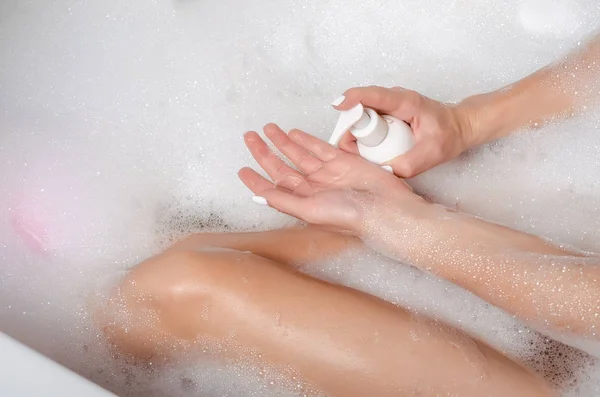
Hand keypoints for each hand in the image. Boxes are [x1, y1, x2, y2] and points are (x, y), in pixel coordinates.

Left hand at [238, 123, 417, 232]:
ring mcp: (326, 173)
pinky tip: (292, 133)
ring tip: (267, 129)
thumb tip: (258, 195)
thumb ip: (283, 201)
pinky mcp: (341, 161)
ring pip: (298, 154)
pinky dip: (305, 140)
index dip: (256, 180)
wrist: (384, 207)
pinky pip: (318, 148)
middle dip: (264, 153)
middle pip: (282, 167)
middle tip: (248, 137)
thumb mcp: (309, 210)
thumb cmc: (348, 216)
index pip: (273, 189)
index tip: (242, 170)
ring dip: (281, 142)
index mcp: (303, 202)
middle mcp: (312, 188)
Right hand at [334, 86, 474, 177]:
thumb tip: (384, 171)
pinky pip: (367, 122)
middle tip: (352, 151)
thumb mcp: (433, 154)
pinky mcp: (385, 113)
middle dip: (350, 127)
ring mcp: (388, 105)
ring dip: (356, 134)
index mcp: (405, 102)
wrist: (460, 126)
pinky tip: (367, 151)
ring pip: (361, 115)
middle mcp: (393, 98)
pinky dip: (363, 136)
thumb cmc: (450, 134)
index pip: (374, 95)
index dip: (353, 99)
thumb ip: (409, 164)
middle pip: (361, 107)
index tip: (338, 106)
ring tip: (360, 154)